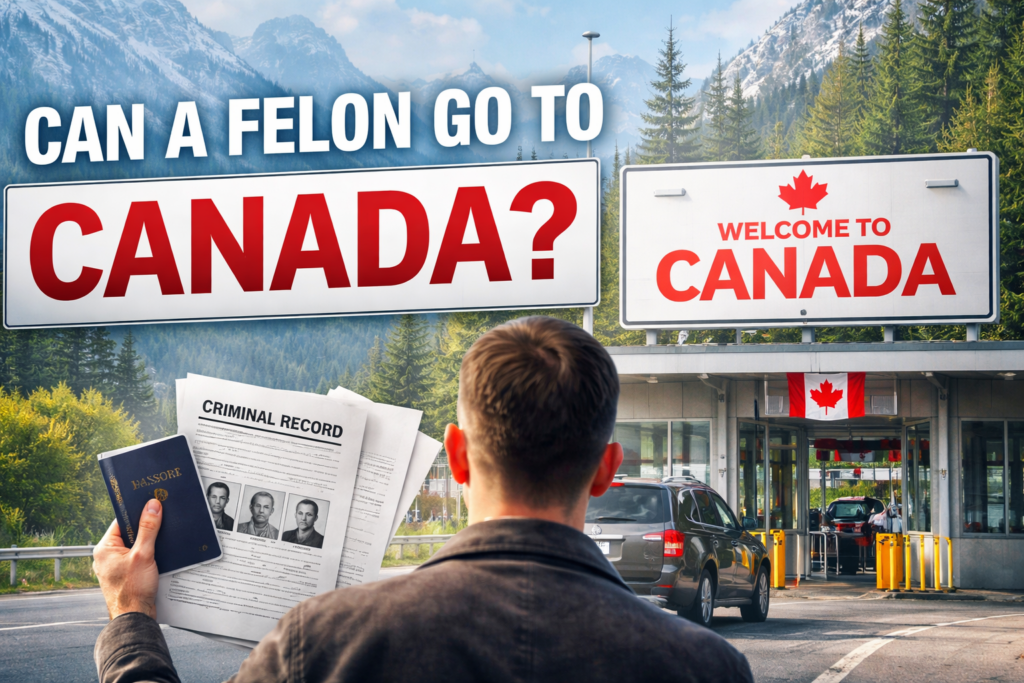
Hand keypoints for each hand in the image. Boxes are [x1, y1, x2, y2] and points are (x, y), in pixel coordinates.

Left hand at [93, 498, 162, 619]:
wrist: (135, 617)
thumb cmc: (132, 591)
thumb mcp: (143, 554)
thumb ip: (148, 529)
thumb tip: (152, 506)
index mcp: (104, 548)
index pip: (121, 521)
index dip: (137, 512)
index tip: (152, 504)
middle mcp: (107, 556)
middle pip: (129, 532)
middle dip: (146, 528)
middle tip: (161, 521)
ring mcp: (116, 566)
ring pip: (135, 545)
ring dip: (148, 542)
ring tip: (160, 541)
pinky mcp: (125, 574)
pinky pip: (137, 557)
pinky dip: (148, 554)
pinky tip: (159, 555)